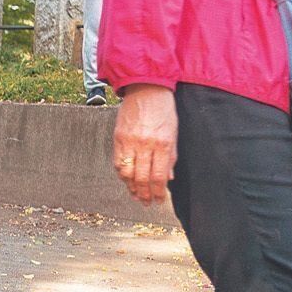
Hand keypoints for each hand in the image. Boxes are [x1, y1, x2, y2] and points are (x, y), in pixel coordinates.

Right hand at [112, 84, 176, 203]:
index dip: (158, 192)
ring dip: (131, 188)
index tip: (159, 200)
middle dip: (145, 194)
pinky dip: (122, 175)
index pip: (159, 176)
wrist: (146, 88)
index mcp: (162, 144)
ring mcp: (129, 142)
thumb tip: (168, 178)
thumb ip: (170, 156)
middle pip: (142, 178)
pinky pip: (118, 162)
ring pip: (127, 173)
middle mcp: (145, 144)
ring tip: (136, 195)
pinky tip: (127, 180)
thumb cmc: (163, 109)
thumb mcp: (173, 133)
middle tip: (147, 203)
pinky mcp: (118, 138)